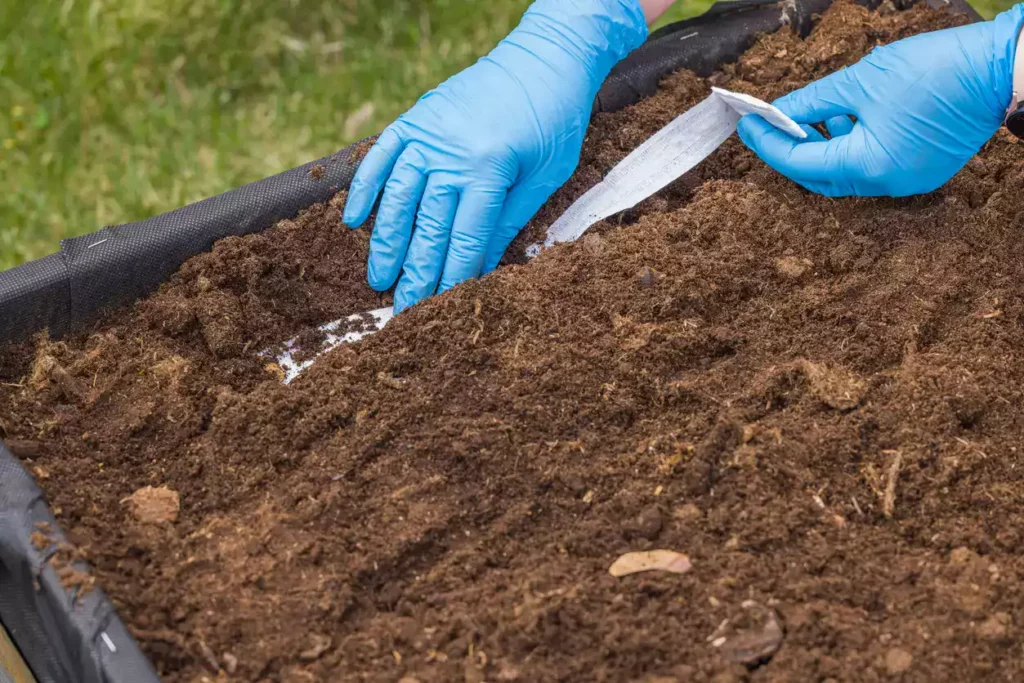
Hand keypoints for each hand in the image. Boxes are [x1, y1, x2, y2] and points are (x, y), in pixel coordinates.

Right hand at [343, 0, 647, 311]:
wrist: (545, 56)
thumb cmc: (555, 119)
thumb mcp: (547, 175)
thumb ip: (510, 219)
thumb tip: (480, 267)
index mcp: (490, 168)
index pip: (466, 238)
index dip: (451, 276)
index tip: (439, 307)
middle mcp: (452, 152)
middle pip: (428, 225)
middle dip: (415, 272)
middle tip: (402, 309)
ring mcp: (428, 132)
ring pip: (398, 197)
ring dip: (386, 241)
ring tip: (378, 278)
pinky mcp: (416, 117)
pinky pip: (381, 156)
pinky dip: (366, 188)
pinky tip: (353, 220)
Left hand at [737, 6, 1023, 196]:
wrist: (1000, 69)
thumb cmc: (935, 71)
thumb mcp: (861, 81)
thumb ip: (813, 101)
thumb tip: (779, 111)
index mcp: (870, 166)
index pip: (802, 163)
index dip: (769, 144)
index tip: (747, 126)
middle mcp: (887, 183)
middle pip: (821, 176)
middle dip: (792, 150)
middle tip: (768, 126)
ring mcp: (907, 180)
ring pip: (847, 172)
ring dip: (823, 145)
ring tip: (812, 113)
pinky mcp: (921, 169)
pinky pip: (872, 165)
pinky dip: (852, 146)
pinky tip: (844, 117)